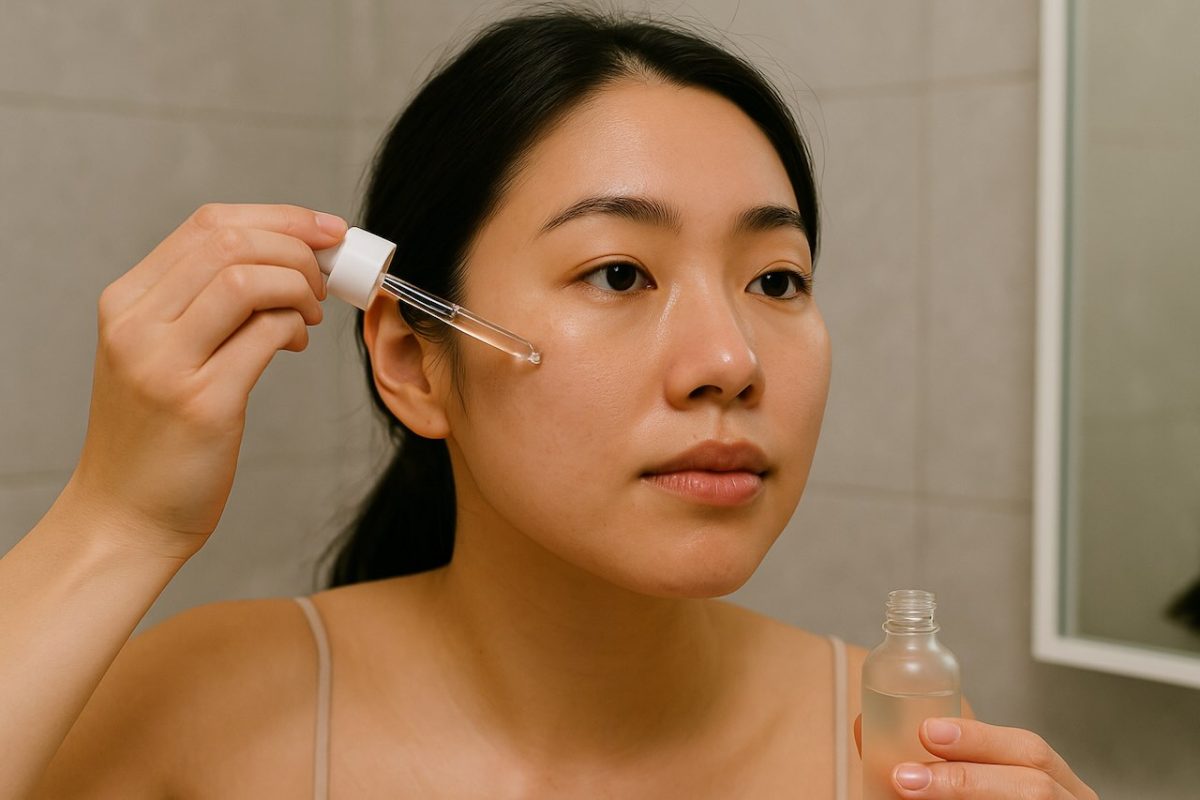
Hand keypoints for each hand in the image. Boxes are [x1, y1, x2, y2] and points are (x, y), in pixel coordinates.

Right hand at [65, 203, 345, 558]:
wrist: (126, 516)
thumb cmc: (157, 436)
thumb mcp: (160, 355)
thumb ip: (204, 305)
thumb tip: (287, 260)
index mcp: (126, 303)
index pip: (208, 224)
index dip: (281, 218)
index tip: (326, 230)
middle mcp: (137, 325)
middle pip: (230, 241)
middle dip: (299, 249)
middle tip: (325, 280)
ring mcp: (165, 363)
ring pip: (248, 278)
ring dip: (300, 287)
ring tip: (311, 314)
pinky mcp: (202, 403)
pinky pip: (267, 334)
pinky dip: (296, 327)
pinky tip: (297, 343)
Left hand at [854, 715, 1097, 798]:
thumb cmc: (989, 799)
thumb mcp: (974, 783)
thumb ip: (933, 766)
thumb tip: (866, 728)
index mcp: (1058, 785)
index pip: (1029, 750)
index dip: (979, 737)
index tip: (925, 731)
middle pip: (1034, 784)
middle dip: (967, 777)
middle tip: (905, 777)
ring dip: (966, 796)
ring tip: (907, 790)